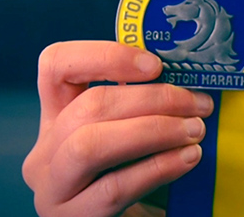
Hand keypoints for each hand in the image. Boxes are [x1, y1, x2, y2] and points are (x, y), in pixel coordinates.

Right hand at [22, 41, 213, 216]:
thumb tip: (186, 75)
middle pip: (89, 105)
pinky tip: (188, 158)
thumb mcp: (128, 131)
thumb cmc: (133, 172)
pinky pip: (115, 187)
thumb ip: (140, 103)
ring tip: (195, 129)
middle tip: (198, 103)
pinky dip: (159, 167)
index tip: (156, 65)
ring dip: (153, 130)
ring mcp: (53, 187)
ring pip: (92, 145)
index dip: (105, 56)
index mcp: (56, 114)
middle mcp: (45, 149)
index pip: (57, 64)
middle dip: (153, 98)